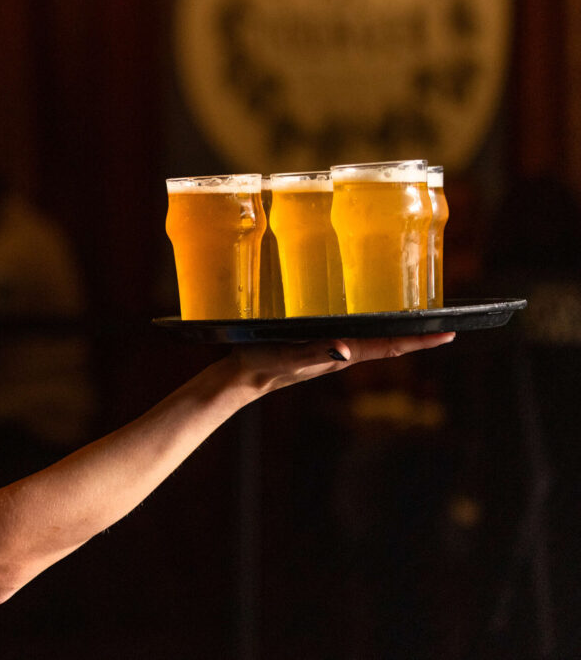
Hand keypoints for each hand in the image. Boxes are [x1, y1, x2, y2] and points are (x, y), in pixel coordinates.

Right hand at [225, 331, 456, 394]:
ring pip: (372, 338)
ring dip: (394, 329)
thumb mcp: (288, 355)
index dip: (421, 341)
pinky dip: (367, 325)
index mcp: (343, 355)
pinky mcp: (317, 344)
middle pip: (388, 343)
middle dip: (415, 333)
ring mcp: (331, 350)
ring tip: (413, 314)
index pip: (390, 347)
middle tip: (440, 319)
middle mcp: (343, 352)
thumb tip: (346, 350)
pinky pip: (352, 333)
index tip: (449, 333)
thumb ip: (315, 352)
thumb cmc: (264, 363)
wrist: (242, 376)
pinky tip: (362, 314)